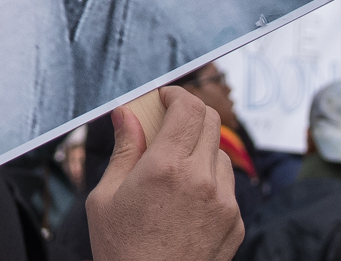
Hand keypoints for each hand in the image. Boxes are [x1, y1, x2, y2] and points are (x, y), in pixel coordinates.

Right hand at [88, 88, 238, 260]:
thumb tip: (126, 114)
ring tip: (175, 168)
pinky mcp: (235, 225)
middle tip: (168, 123)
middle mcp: (201, 181)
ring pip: (221, 154)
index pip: (188, 108)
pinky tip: (187, 200)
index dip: (177, 94)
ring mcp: (224, 204)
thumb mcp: (105, 197)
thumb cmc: (122, 250)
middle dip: (189, 115)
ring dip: (201, 149)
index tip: (164, 97)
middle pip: (210, 123)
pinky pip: (228, 188)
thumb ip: (123, 149)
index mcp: (166, 168)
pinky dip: (210, 182)